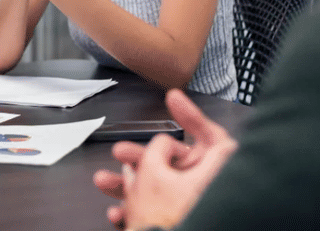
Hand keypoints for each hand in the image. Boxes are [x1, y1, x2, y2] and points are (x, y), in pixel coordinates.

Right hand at [96, 90, 237, 229]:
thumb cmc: (170, 219)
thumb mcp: (154, 172)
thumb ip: (156, 150)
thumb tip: (158, 145)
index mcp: (215, 172)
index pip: (213, 134)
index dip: (192, 115)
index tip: (173, 100)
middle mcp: (209, 189)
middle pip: (175, 161)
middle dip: (141, 156)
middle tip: (120, 153)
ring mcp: (194, 208)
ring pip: (160, 186)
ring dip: (129, 183)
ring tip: (104, 181)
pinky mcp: (180, 223)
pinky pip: (157, 210)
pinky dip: (135, 208)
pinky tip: (117, 211)